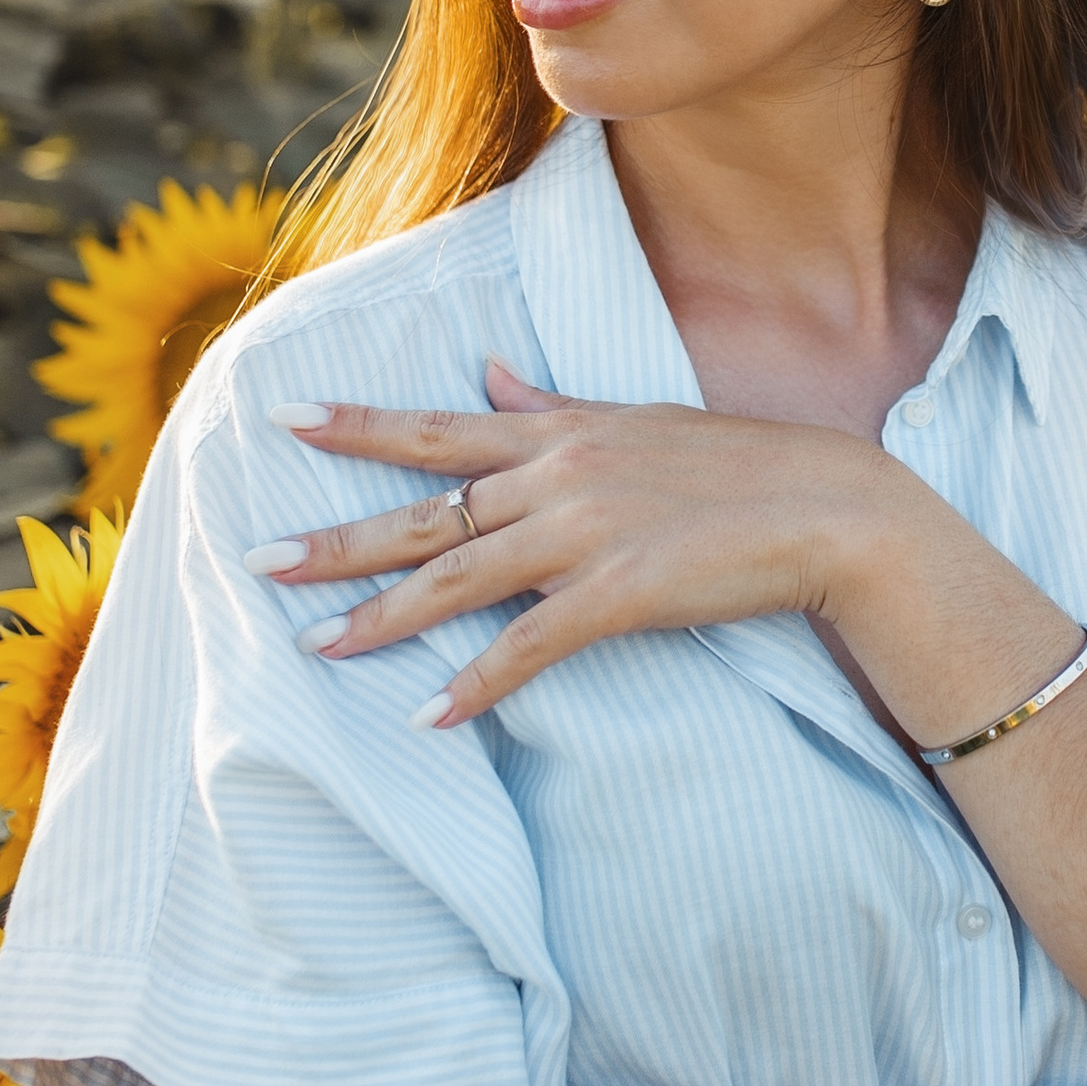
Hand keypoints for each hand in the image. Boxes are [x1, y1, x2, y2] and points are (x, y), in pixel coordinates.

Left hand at [242, 362, 917, 720]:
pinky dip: (475, 683)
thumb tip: (490, 370)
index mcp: (560, 433)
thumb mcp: (637, 420)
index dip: (358, 424)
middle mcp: (558, 476)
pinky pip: (528, 646)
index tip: (286, 415)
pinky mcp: (619, 595)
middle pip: (425, 513)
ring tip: (311, 644)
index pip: (438, 427)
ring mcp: (585, 535)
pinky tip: (428, 715)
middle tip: (256, 562)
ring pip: (458, 578)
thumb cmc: (740, 465)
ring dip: (380, 615)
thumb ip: (552, 406)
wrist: (830, 509)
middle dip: (336, 538)